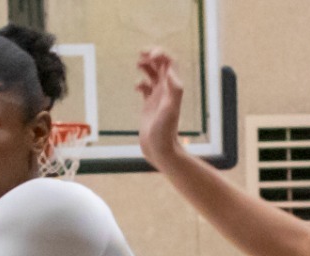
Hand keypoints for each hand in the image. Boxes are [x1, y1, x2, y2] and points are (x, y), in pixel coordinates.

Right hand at [136, 48, 186, 162]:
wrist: (160, 149)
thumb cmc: (166, 130)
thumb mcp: (170, 108)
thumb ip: (173, 89)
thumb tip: (169, 70)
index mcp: (172, 87)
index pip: (169, 62)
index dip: (160, 53)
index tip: (149, 54)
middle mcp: (166, 90)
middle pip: (161, 65)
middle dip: (151, 56)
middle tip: (140, 54)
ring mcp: (158, 97)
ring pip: (153, 75)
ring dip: (146, 66)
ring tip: (138, 63)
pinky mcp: (149, 105)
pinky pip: (146, 89)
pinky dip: (140, 83)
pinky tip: (136, 87)